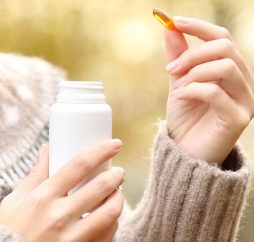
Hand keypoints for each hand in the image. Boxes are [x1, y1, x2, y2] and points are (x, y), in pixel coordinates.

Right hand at [0, 140, 124, 241]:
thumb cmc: (10, 231)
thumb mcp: (15, 201)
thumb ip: (35, 175)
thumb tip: (47, 149)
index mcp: (43, 197)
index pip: (80, 165)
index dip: (102, 150)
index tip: (115, 144)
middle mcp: (58, 216)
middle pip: (101, 186)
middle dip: (117, 175)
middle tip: (119, 172)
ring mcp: (71, 237)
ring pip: (110, 212)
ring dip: (119, 198)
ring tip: (117, 192)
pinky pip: (107, 233)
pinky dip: (113, 222)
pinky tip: (109, 215)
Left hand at [164, 16, 253, 164]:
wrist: (186, 154)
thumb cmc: (186, 118)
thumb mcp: (180, 80)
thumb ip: (179, 54)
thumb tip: (169, 25)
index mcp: (237, 71)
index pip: (224, 38)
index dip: (199, 27)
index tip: (174, 21)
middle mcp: (248, 84)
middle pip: (226, 48)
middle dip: (193, 54)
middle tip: (171, 69)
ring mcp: (248, 102)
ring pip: (225, 66)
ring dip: (194, 72)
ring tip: (178, 87)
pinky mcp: (240, 118)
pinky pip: (215, 91)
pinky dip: (193, 89)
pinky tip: (181, 98)